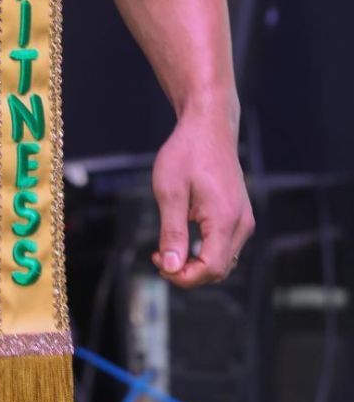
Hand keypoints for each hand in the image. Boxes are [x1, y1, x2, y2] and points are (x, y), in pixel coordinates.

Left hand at [150, 105, 254, 286]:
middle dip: (188, 272)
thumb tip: (171, 268)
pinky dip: (205, 250)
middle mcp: (242, 224)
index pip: (211, 269)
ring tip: (167, 247)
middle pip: (219, 269)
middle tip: (158, 256)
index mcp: (225, 219)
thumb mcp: (169, 191)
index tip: (158, 263)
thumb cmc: (186, 153)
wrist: (208, 125)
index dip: (184, 277)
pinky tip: (182, 235)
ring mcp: (244, 219)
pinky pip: (225, 245)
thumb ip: (172, 232)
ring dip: (196, 263)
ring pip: (223, 260)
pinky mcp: (240, 215)